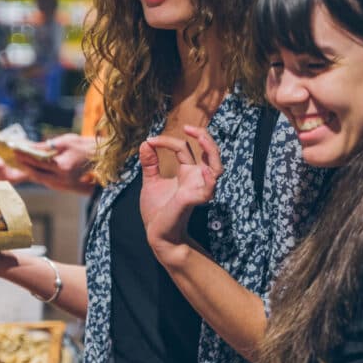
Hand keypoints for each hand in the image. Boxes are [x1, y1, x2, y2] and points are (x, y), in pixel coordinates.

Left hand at [15, 134, 95, 193]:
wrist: (101, 159)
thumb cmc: (84, 146)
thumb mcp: (64, 142)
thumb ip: (45, 146)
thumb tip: (28, 146)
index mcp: (62, 167)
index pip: (37, 162)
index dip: (24, 155)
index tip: (14, 148)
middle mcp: (62, 180)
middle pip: (35, 174)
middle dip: (24, 165)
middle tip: (15, 156)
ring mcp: (63, 186)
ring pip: (40, 180)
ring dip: (29, 171)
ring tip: (21, 161)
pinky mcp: (64, 188)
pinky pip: (47, 182)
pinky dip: (38, 175)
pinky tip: (33, 168)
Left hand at [139, 126, 221, 254]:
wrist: (157, 235)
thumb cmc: (157, 211)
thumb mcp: (151, 182)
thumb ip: (150, 163)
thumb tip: (145, 142)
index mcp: (187, 173)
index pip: (184, 149)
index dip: (167, 141)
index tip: (150, 140)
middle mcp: (196, 179)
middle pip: (211, 153)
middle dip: (204, 137)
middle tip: (189, 127)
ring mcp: (197, 189)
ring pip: (217, 168)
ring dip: (212, 151)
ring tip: (200, 137)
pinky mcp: (193, 201)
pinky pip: (208, 190)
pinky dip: (209, 180)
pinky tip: (205, 170)